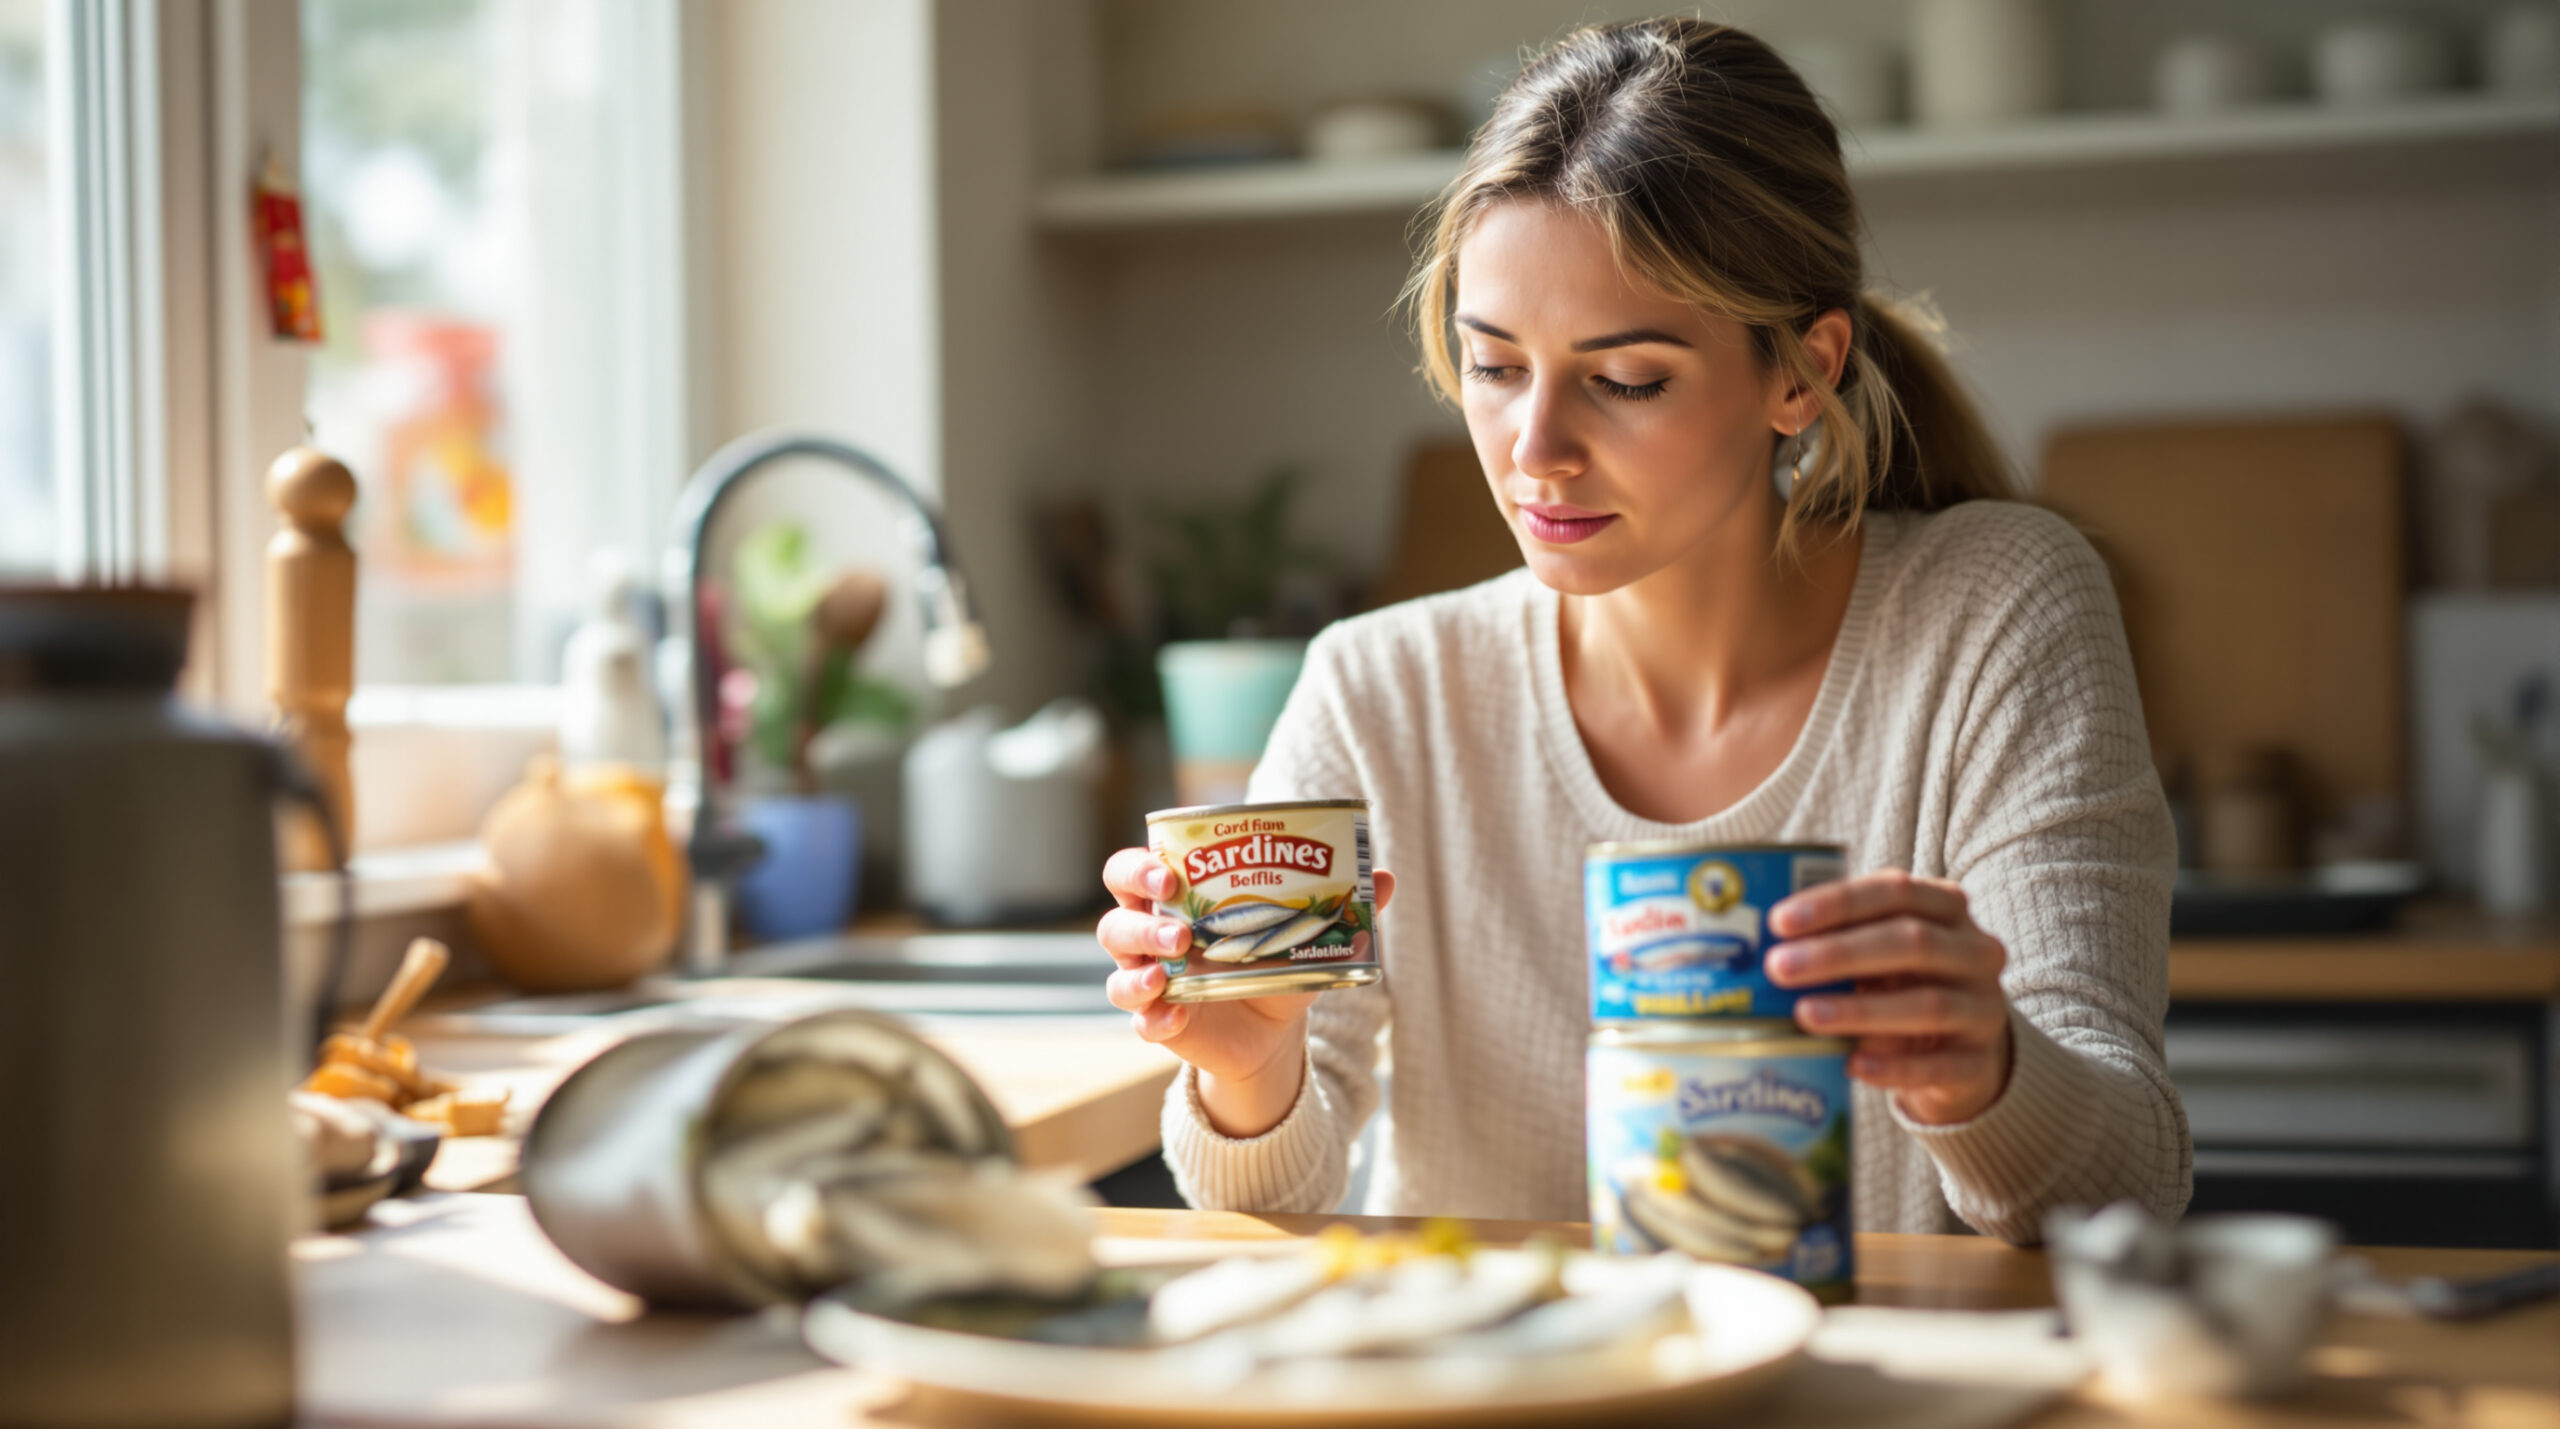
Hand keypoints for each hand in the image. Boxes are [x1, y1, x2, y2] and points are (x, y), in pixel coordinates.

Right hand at [1096, 847, 1394, 1138]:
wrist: (1273, 1032)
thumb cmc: (1274, 962)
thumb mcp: (1304, 934)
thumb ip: (1340, 905)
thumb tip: (1384, 877)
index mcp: (1176, 899)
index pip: (1132, 870)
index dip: (1139, 865)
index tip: (1169, 871)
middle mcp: (1152, 934)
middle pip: (1116, 916)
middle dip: (1139, 917)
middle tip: (1179, 926)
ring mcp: (1150, 978)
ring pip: (1118, 965)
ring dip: (1139, 964)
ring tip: (1170, 969)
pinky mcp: (1159, 1021)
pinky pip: (1139, 1020)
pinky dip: (1153, 1016)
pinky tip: (1177, 1014)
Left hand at [1766, 870, 2013, 1124]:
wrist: (1966, 1052)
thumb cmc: (1906, 985)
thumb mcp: (1881, 954)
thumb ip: (1838, 941)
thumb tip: (1755, 949)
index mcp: (1947, 908)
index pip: (1895, 890)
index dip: (1836, 904)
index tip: (1779, 922)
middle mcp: (1975, 952)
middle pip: (1912, 942)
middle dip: (1839, 954)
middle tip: (1780, 968)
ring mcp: (1984, 1009)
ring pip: (1928, 1004)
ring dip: (1859, 1010)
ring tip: (1804, 1016)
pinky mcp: (1981, 1063)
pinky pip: (1940, 1066)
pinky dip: (1893, 1067)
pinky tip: (1851, 1065)